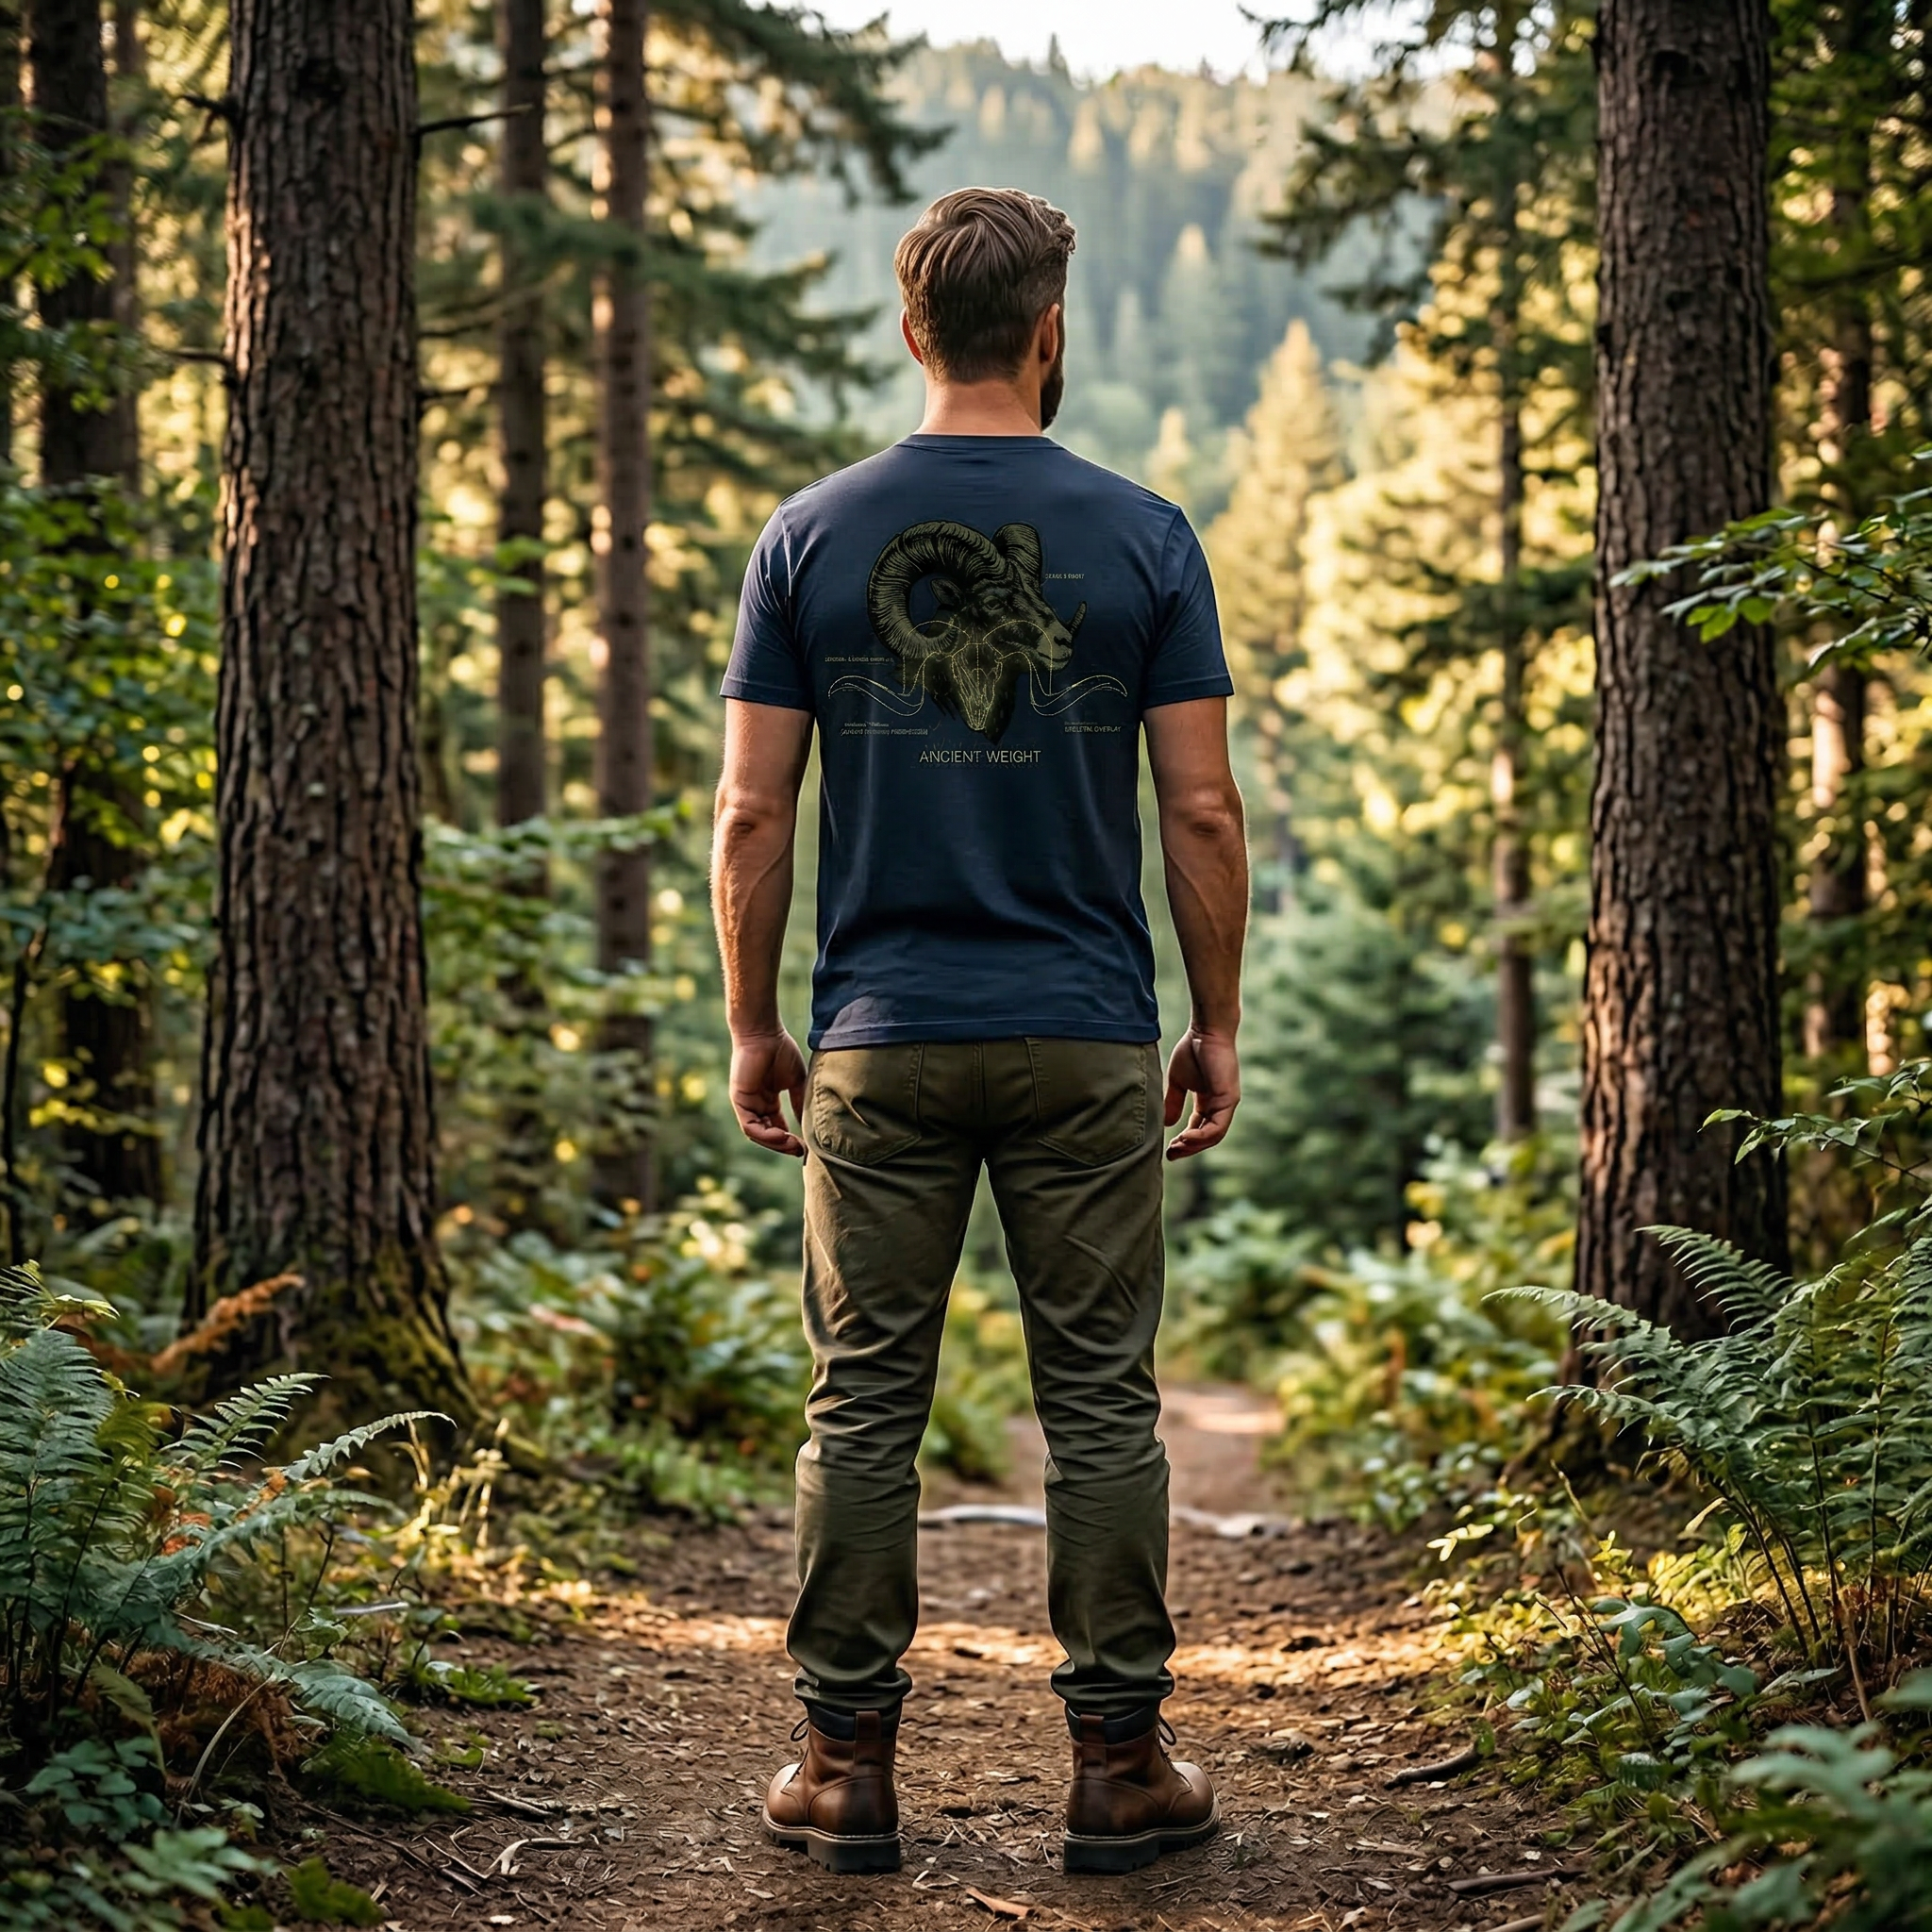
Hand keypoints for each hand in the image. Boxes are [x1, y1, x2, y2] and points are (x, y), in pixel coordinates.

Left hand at [729, 1029, 807, 1157]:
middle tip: (801, 1151)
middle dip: (784, 1145)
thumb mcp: (796, 1082)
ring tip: (793, 1145)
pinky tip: (782, 1135)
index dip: (790, 1139)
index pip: (777, 1127)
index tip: (806, 1147)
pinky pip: (749, 1126)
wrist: (765, 1033)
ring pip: (758, 1134)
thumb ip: (800, 1103)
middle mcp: (756, 1104)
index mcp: (768, 1100)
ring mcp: (746, 1103)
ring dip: (775, 1143)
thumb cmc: (781, 1050)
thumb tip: (809, 1126)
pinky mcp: (739, 1100)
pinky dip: (765, 1134)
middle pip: (768, 1134)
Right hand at [1163, 1027, 1238, 1161]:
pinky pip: (1218, 1127)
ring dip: (1194, 1146)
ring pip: (1214, 1136)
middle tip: (1171, 1155)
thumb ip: (1173, 1102)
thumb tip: (1166, 1124)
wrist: (1205, 1031)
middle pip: (1207, 1137)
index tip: (1168, 1149)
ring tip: (1176, 1148)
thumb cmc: (1192, 1049)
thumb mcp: (1178, 1081)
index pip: (1199, 1128)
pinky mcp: (1229, 1100)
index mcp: (1208, 1101)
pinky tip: (1185, 1138)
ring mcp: (1227, 1104)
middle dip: (1188, 1148)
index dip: (1184, 1141)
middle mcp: (1220, 1106)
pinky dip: (1202, 1137)